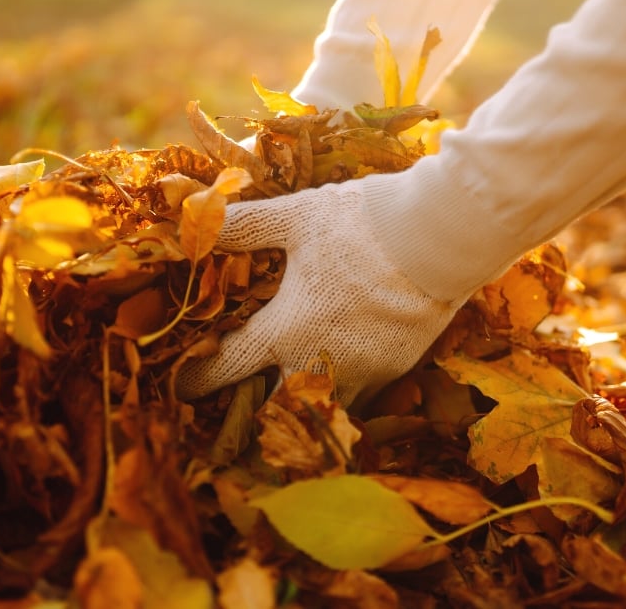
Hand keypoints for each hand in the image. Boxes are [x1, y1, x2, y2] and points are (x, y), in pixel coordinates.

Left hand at [176, 175, 465, 406]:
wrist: (440, 240)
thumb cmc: (361, 226)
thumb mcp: (297, 217)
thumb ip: (244, 225)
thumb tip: (194, 219)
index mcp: (285, 330)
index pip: (228, 367)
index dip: (199, 379)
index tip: (184, 386)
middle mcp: (317, 364)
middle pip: (272, 407)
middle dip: (253, 404)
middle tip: (240, 396)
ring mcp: (359, 372)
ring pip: (319, 407)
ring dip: (300, 401)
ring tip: (290, 386)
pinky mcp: (394, 369)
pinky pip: (358, 392)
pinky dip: (342, 386)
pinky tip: (340, 366)